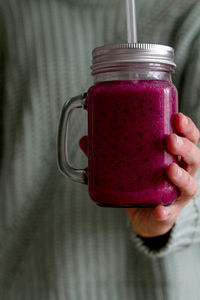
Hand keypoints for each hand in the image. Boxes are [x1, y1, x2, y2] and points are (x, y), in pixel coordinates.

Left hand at [79, 113, 199, 237]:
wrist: (144, 216)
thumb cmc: (141, 183)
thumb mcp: (129, 165)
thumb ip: (109, 153)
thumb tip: (85, 139)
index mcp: (174, 157)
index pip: (189, 139)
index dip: (187, 128)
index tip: (177, 116)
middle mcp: (182, 174)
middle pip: (194, 157)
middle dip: (185, 147)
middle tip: (170, 139)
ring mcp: (177, 195)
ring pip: (189, 184)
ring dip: (181, 176)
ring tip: (170, 169)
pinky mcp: (168, 214)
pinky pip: (168, 214)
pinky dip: (163, 212)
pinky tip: (158, 210)